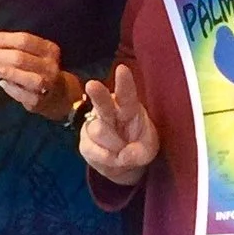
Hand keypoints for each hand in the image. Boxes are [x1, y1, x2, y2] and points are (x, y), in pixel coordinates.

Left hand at [0, 30, 74, 117]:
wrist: (60, 94)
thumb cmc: (41, 70)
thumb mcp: (37, 54)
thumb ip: (18, 48)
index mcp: (49, 50)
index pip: (24, 40)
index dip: (3, 39)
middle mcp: (49, 66)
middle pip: (21, 58)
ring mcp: (45, 85)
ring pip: (25, 77)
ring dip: (8, 72)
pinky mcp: (38, 101)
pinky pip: (21, 94)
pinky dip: (10, 88)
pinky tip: (3, 84)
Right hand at [79, 63, 159, 183]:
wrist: (125, 166)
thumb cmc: (139, 148)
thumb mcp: (149, 150)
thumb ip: (140, 152)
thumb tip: (124, 156)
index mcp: (129, 107)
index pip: (127, 94)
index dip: (124, 82)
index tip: (122, 69)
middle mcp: (109, 111)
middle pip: (102, 102)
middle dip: (97, 93)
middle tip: (92, 85)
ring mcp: (93, 125)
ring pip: (99, 131)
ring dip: (115, 146)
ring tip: (123, 151)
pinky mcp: (84, 142)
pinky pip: (93, 150)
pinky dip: (106, 159)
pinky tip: (113, 158)